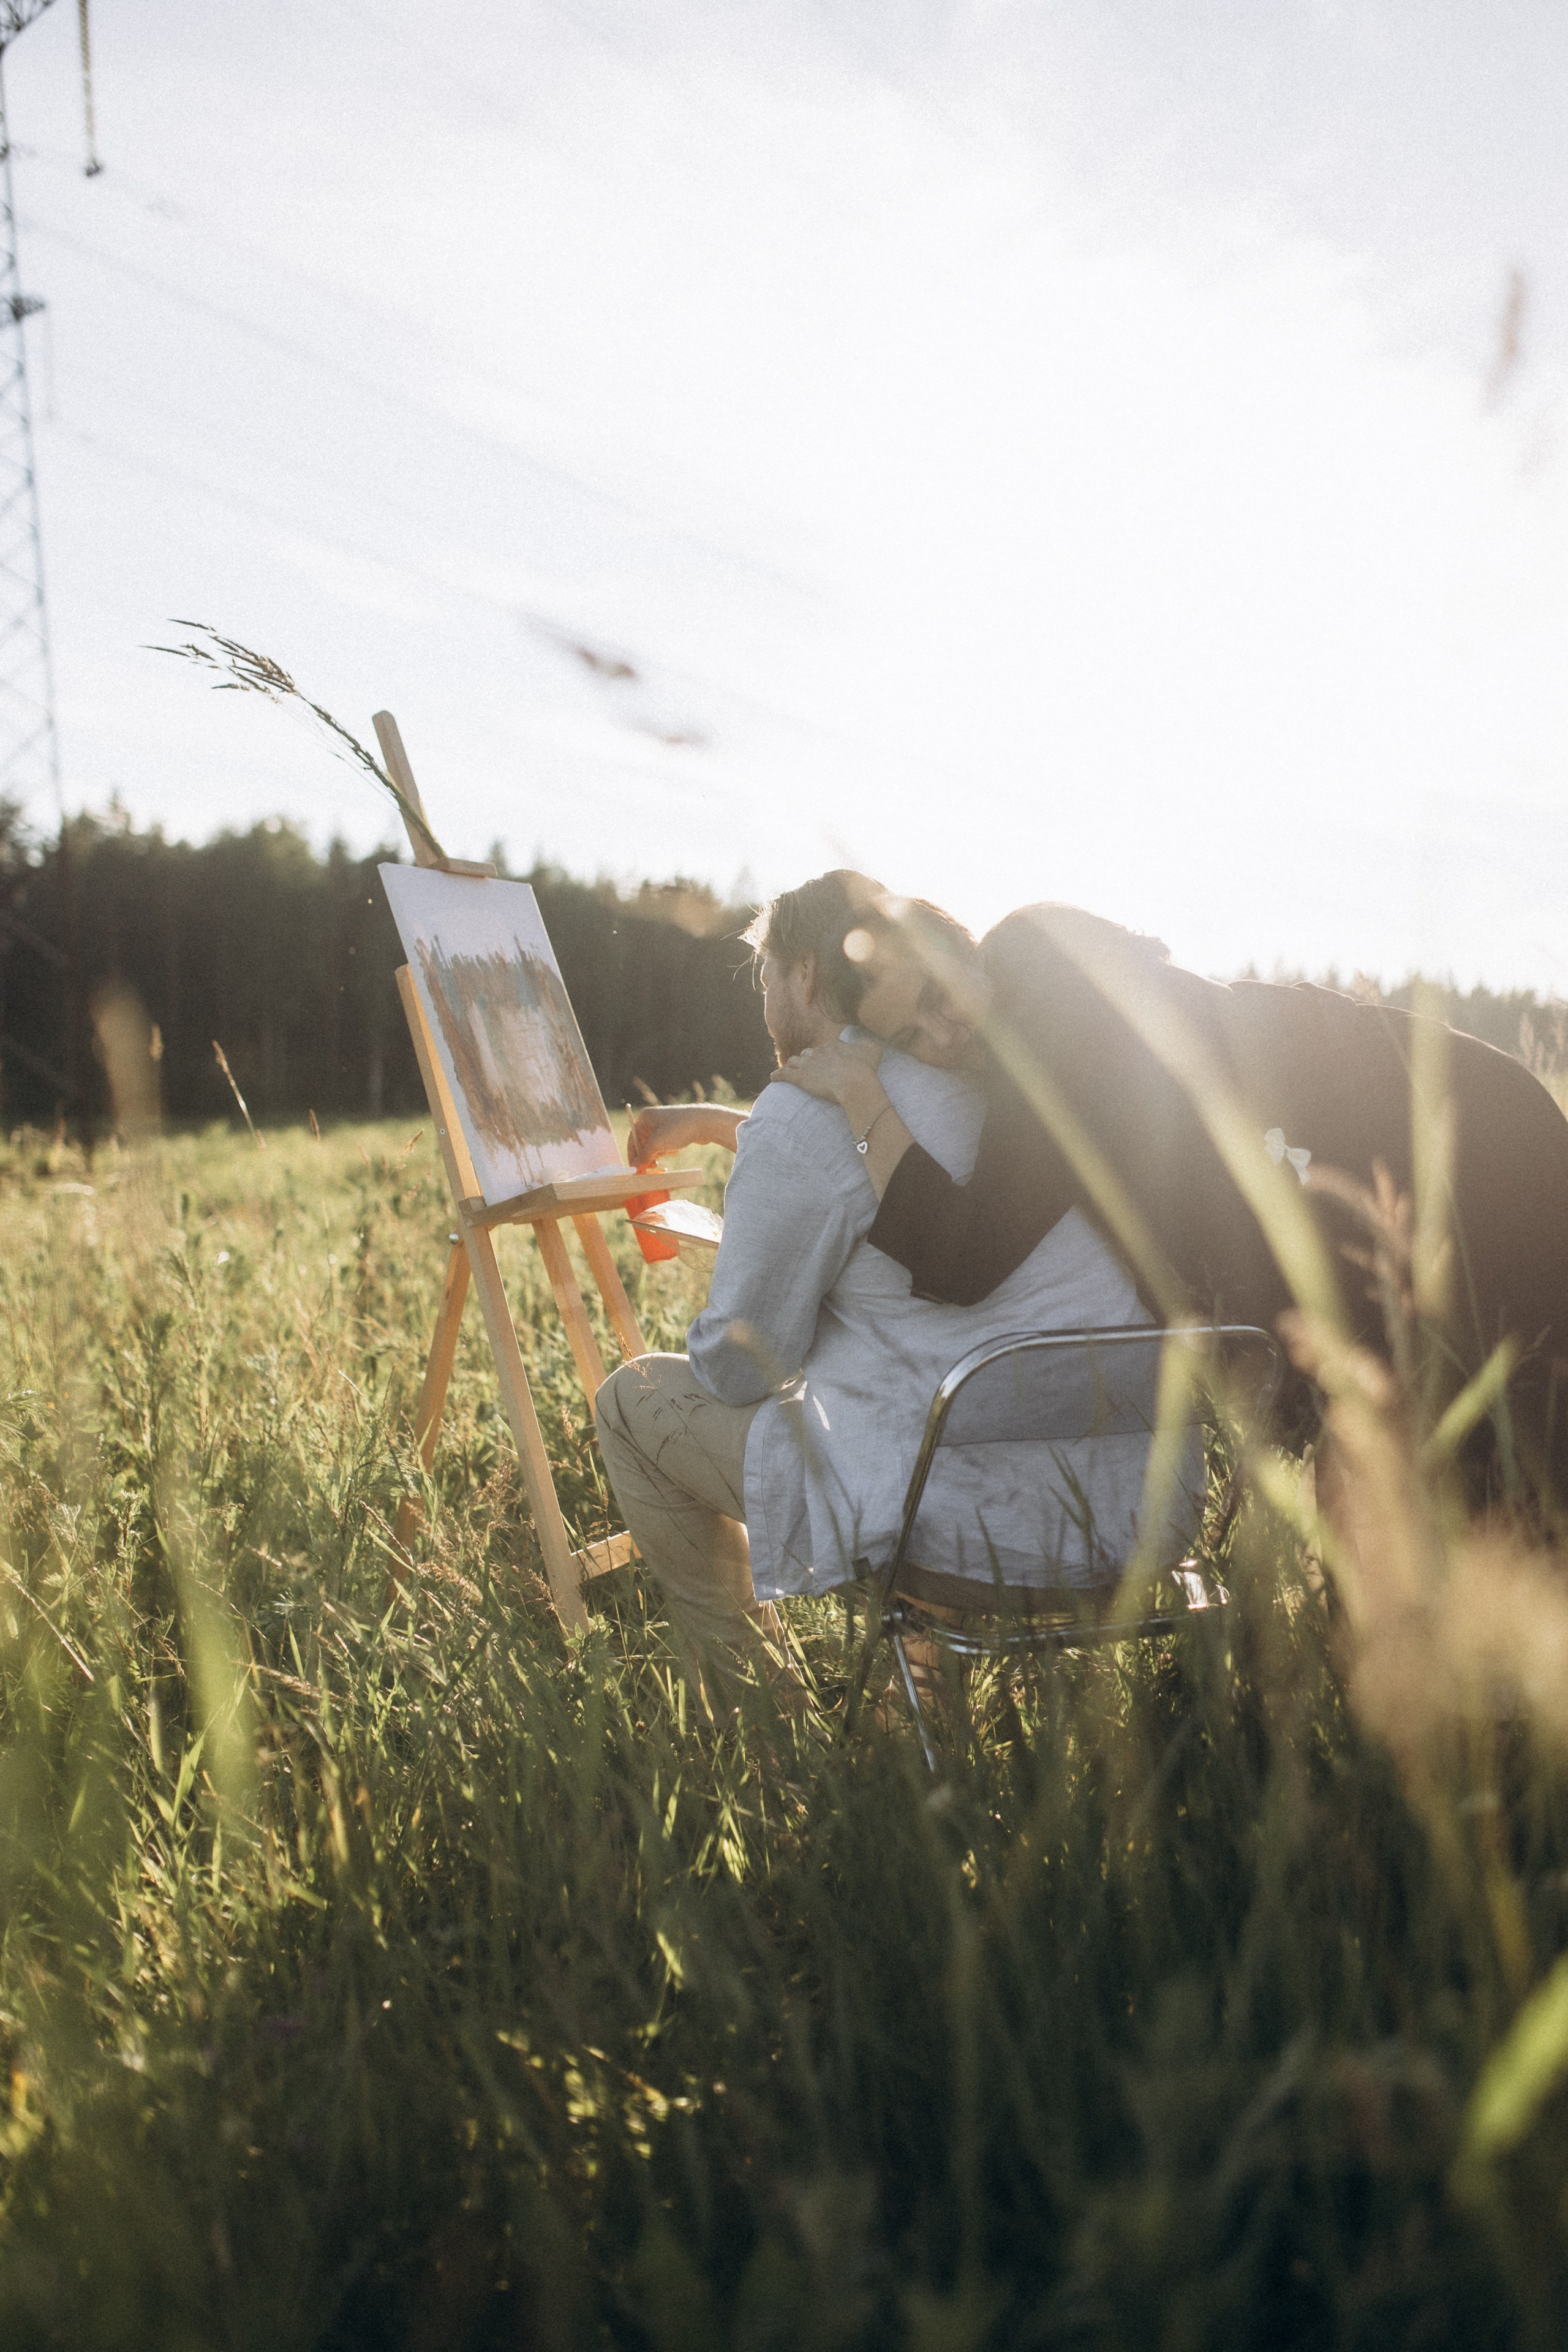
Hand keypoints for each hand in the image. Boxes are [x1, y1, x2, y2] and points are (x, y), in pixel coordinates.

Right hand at [626, 1103, 740, 1162]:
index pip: (633, 1138)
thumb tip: (634, 1167)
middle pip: (643, 1143)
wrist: (704, 1123)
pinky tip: (675, 1150)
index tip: (635, 1169)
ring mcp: (663, 1125)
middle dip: (647, 1156)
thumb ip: (643, 1156)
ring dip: (658, 1154)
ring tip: (667, 1154)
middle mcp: (652, 1119)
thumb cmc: (678, 1129)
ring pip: (654, 1146)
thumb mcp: (657, 1144)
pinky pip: (664, 1145)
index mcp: (645, 1117)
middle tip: (652, 1167)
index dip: (633, 1155)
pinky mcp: (673, 1131)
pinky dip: (667, 1150)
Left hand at [768, 1037, 883, 1108]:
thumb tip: (867, 1043)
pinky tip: (773, 1078)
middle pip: (807, 1054)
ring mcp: (807, 1064)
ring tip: (790, 1070)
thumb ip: (869, 1044)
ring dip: (792, 1065)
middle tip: (807, 1068)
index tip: (826, 1061)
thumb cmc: (865, 1069)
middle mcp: (818, 1052)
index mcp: (833, 1045)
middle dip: (806, 1059)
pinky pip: (783, 1074)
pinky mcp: (799, 1078)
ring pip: (794, 1061)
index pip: (824, 1048)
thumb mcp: (873, 1050)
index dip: (824, 1055)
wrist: (855, 1082)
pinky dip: (777, 1075)